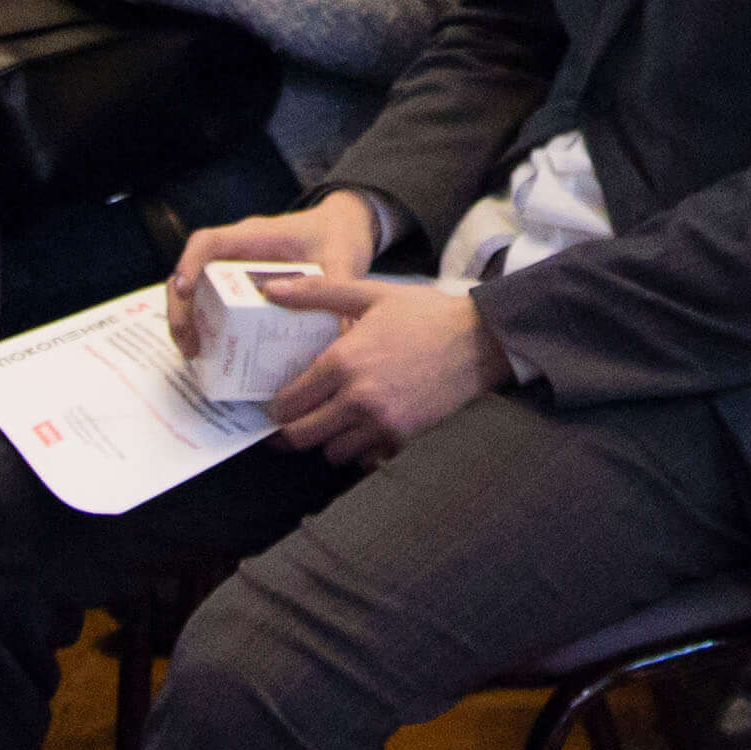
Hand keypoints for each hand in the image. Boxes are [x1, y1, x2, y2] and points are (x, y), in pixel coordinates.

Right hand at [164, 195, 382, 359]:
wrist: (341, 229)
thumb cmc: (336, 237)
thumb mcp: (341, 262)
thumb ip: (337, 294)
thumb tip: (337, 340)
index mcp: (255, 237)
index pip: (208, 242)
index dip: (189, 264)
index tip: (183, 291)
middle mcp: (237, 251)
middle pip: (191, 271)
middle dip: (181, 309)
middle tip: (190, 346)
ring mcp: (235, 268)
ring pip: (195, 288)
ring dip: (188, 320)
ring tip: (195, 354)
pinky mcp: (240, 286)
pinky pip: (212, 301)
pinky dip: (206, 324)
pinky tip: (214, 353)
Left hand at [258, 281, 508, 463]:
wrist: (480, 339)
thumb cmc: (424, 314)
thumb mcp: (370, 294)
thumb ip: (317, 293)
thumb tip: (270, 289)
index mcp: (343, 362)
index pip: (289, 402)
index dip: (276, 406)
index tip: (277, 403)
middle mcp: (358, 398)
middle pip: (301, 436)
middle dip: (292, 431)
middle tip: (295, 420)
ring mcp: (383, 423)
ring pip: (332, 452)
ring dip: (328, 440)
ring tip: (334, 420)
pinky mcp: (404, 439)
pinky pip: (366, 460)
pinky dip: (360, 450)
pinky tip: (364, 429)